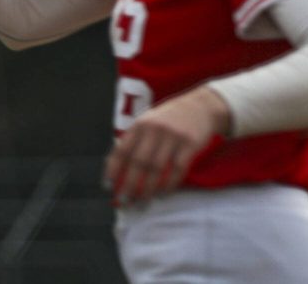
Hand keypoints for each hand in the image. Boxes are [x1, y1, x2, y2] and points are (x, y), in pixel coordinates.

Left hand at [102, 85, 231, 204]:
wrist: (200, 106)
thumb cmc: (168, 119)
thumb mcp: (147, 122)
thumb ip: (133, 140)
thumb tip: (115, 168)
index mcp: (140, 125)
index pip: (122, 149)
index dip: (113, 169)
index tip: (108, 187)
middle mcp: (154, 129)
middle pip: (138, 162)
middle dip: (129, 185)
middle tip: (124, 202)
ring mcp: (173, 136)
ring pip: (157, 168)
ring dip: (148, 189)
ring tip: (142, 202)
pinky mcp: (190, 143)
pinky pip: (177, 169)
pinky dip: (168, 184)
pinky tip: (162, 194)